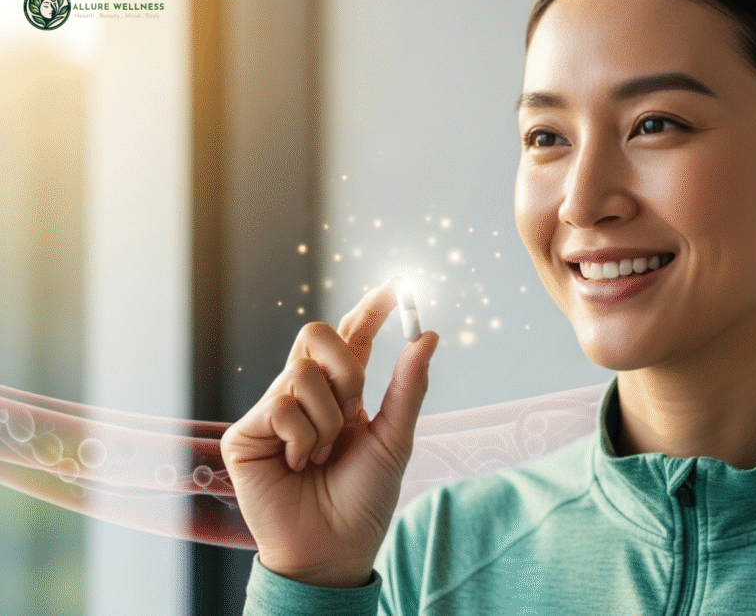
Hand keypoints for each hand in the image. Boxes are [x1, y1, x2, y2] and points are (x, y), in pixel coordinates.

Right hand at [221, 277, 438, 587]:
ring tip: (323, 456)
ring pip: (302, 374)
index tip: (397, 284)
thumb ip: (408, 387)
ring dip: (327, 420)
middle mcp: (305, 394)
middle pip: (317, 334)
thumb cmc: (364, 500)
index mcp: (342, 394)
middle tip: (354, 407)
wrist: (332, 549)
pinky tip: (300, 465)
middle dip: (346, 367)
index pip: (352, 337)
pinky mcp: (248, 431)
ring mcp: (274, 410)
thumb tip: (429, 335)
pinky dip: (304, 437)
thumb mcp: (395, 440)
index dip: (370, 308)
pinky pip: (282, 405)